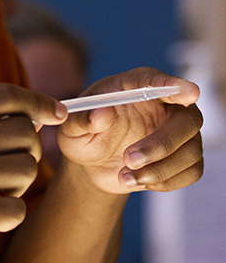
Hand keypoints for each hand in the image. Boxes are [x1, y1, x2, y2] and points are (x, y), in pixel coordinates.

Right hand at [0, 84, 63, 262]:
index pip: (4, 95)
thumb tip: (39, 113)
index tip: (59, 113)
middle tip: (8, 171)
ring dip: (18, 186)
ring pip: (26, 169)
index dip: (38, 101)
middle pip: (24, 132)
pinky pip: (17, 209)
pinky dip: (8, 216)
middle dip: (27, 152)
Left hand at [55, 67, 201, 193]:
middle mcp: (165, 105)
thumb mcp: (71, 129)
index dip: (176, 85)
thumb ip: (81, 119)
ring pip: (191, 151)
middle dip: (162, 143)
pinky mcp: (184, 157)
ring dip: (159, 170)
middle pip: (188, 119)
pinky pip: (192, 171)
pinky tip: (139, 180)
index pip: (160, 81)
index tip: (189, 93)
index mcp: (136, 85)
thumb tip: (100, 114)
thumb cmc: (83, 135)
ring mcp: (179, 131)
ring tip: (124, 176)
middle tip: (130, 159)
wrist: (92, 162)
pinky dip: (165, 181)